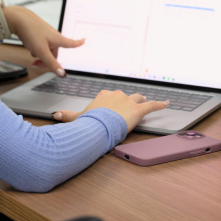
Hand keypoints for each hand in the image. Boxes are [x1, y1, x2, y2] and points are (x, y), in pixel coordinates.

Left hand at [2, 5, 83, 76]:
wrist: (18, 18)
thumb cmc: (31, 32)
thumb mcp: (42, 51)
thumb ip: (51, 63)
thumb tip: (62, 73)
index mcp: (58, 39)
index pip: (71, 43)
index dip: (78, 43)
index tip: (83, 40)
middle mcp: (53, 36)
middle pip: (54, 52)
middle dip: (46, 60)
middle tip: (36, 64)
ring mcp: (46, 33)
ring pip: (46, 48)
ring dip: (39, 53)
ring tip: (31, 51)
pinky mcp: (38, 31)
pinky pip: (40, 43)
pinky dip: (35, 47)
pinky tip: (28, 45)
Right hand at [53, 90, 169, 133]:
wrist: (99, 126)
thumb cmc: (89, 122)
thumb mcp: (76, 118)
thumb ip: (67, 116)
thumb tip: (55, 115)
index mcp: (103, 96)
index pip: (109, 96)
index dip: (112, 102)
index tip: (112, 105)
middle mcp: (117, 95)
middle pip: (125, 96)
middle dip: (127, 100)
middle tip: (129, 105)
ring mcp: (128, 101)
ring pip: (138, 98)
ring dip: (142, 100)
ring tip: (146, 101)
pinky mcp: (138, 109)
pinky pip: (152, 105)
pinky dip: (160, 104)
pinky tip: (166, 103)